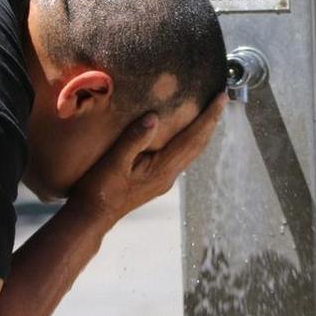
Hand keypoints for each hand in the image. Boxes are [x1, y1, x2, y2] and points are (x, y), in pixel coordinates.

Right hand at [71, 93, 227, 224]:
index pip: (193, 139)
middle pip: (198, 145)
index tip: (222, 98)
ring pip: (192, 151)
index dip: (208, 118)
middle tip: (222, 100)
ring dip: (203, 131)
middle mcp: (169, 175)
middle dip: (211, 122)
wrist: (93, 217)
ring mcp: (165, 179)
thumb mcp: (113, 163)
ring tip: (211, 113)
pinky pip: (182, 155)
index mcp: (163, 169)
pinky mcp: (158, 180)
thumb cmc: (100, 190)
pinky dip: (191, 140)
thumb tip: (154, 117)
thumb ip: (133, 140)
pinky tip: (187, 133)